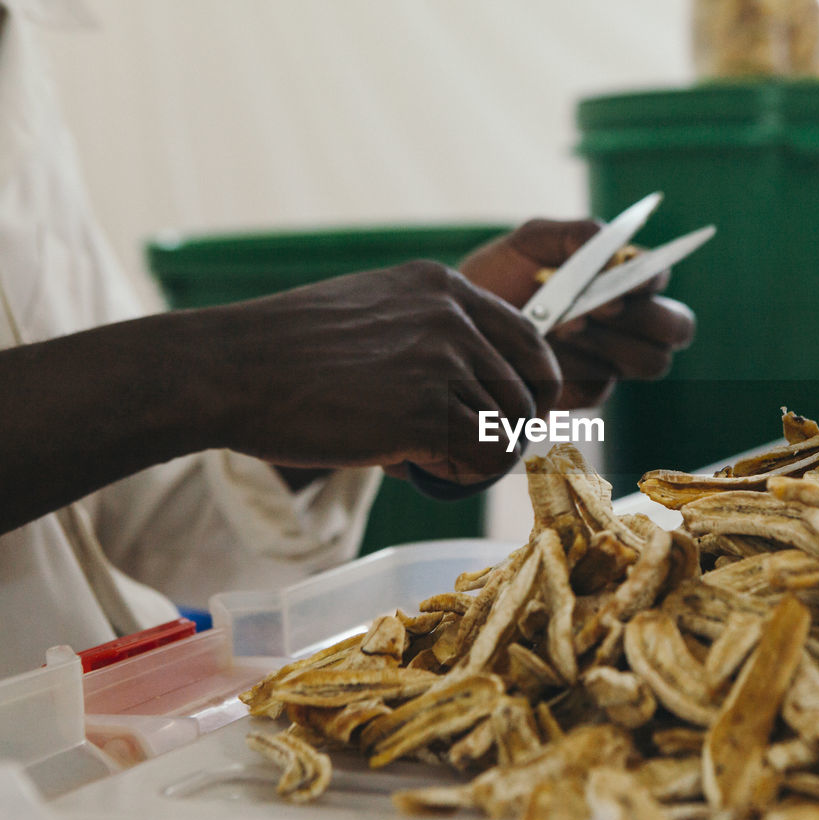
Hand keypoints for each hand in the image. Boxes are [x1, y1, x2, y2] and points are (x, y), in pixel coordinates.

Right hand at [212, 260, 560, 485]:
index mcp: (445, 288)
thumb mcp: (377, 312)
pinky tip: (415, 468)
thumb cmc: (291, 352)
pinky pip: (478, 463)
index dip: (533, 389)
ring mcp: (443, 364)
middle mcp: (453, 318)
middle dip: (503, 432)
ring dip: (472, 458)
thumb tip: (486, 399)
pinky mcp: (426, 414)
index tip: (516, 415)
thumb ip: (435, 338)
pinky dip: (456, 477)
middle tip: (463, 449)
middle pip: (527, 395)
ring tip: (423, 456)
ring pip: (505, 435)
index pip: (532, 343)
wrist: (231, 369)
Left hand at [459, 219, 695, 408]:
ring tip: (562, 326)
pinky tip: (546, 353)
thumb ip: (575, 234)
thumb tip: (613, 250)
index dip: (653, 278)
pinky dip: (578, 366)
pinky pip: (605, 384)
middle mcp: (628, 321)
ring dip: (611, 341)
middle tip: (598, 308)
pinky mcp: (589, 392)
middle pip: (676, 327)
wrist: (457, 327)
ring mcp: (612, 359)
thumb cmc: (497, 278)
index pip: (661, 277)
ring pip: (651, 361)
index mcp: (621, 278)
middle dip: (645, 318)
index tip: (627, 278)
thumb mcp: (530, 242)